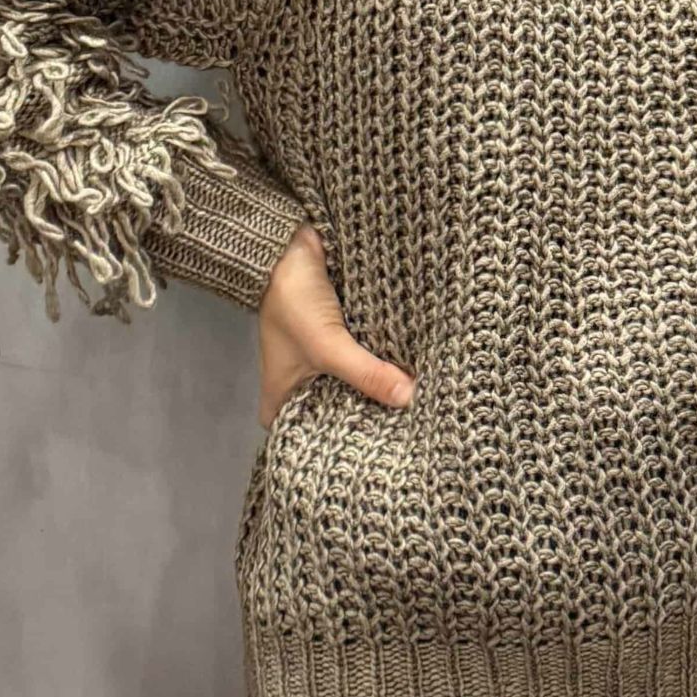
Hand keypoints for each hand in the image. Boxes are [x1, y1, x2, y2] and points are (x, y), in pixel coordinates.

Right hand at [255, 223, 416, 429]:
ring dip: (378, 390)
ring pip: (354, 388)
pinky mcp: (340, 344)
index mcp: (280, 400)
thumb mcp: (328, 344)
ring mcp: (321, 365)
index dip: (334, 447)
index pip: (303, 439)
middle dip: (367, 418)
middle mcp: (300, 387)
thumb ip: (366, 373)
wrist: (290, 245)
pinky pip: (363, 362)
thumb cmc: (292, 301)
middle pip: (337, 415)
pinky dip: (380, 366)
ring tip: (417, 409)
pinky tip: (410, 376)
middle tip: (406, 433)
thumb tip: (409, 398)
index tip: (373, 450)